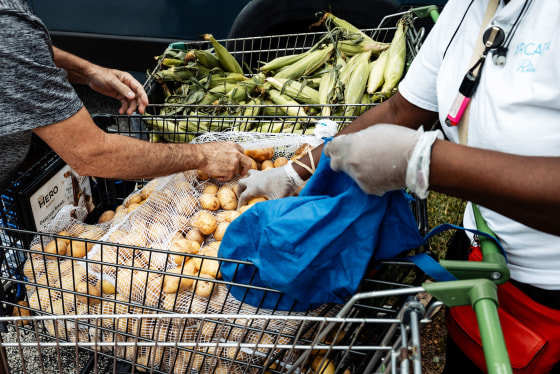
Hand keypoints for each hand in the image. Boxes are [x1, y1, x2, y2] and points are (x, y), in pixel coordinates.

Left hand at [87, 66, 148, 114]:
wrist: (91, 77)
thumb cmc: (101, 75)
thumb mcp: (112, 81)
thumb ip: (122, 88)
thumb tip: (132, 96)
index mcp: (128, 79)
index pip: (139, 88)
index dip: (143, 96)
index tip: (145, 103)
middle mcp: (127, 85)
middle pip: (137, 96)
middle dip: (139, 104)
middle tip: (140, 111)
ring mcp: (123, 91)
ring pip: (131, 101)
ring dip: (131, 107)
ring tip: (128, 113)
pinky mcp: (119, 96)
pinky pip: (124, 103)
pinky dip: (124, 108)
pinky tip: (121, 111)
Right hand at [195, 142, 252, 180]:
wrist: (200, 155)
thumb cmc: (205, 151)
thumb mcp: (219, 146)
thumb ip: (228, 151)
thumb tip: (229, 157)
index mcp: (233, 146)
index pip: (242, 152)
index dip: (240, 159)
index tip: (239, 164)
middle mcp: (236, 153)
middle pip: (247, 162)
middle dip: (245, 169)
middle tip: (242, 173)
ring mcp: (235, 162)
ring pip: (236, 172)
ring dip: (229, 174)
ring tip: (219, 172)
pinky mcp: (231, 170)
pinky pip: (230, 177)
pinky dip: (224, 178)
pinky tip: (218, 176)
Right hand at [236, 162, 305, 206]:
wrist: (291, 174)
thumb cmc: (284, 187)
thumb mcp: (277, 200)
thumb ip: (270, 208)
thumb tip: (267, 217)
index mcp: (254, 188)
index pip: (242, 197)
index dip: (240, 204)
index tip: (240, 209)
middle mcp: (253, 180)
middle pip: (240, 184)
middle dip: (239, 191)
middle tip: (241, 197)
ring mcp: (259, 174)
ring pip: (246, 175)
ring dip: (245, 181)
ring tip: (247, 186)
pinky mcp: (264, 171)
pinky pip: (254, 172)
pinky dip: (252, 176)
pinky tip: (258, 181)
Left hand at [324, 124, 441, 197]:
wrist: (415, 158)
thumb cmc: (398, 139)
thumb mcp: (374, 131)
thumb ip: (358, 139)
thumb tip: (352, 144)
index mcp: (349, 144)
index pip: (331, 148)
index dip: (334, 149)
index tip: (336, 151)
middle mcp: (350, 161)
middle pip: (336, 164)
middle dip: (342, 162)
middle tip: (354, 160)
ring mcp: (358, 176)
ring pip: (352, 175)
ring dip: (359, 171)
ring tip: (377, 165)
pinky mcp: (367, 189)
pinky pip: (364, 184)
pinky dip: (370, 180)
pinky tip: (383, 174)